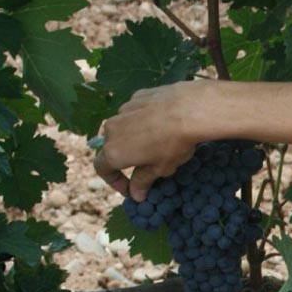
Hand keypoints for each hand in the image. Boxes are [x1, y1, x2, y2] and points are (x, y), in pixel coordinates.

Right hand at [94, 82, 204, 199]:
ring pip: (123, 128)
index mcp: (113, 151)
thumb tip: (135, 195)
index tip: (129, 188)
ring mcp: (123, 110)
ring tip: (158, 144)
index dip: (114, 181)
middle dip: (126, 159)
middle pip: (112, 147)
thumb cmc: (173, 144)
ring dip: (134, 139)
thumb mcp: (160, 168)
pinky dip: (143, 122)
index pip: (102, 168)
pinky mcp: (136, 97)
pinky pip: (135, 114)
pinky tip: (163, 125)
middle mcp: (111, 129)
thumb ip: (143, 181)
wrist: (190, 109)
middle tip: (146, 166)